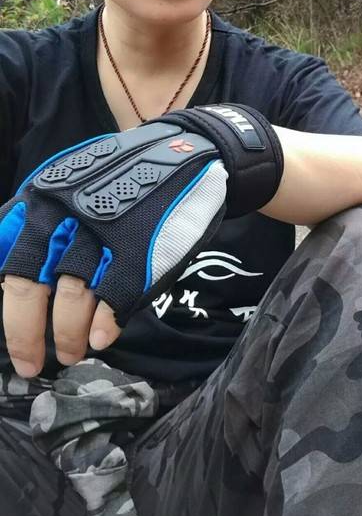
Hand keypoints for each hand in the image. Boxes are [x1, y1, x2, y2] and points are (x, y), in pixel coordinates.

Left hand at [0, 105, 282, 377]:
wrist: (190, 152)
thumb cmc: (129, 174)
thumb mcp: (71, 184)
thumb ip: (40, 221)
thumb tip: (9, 269)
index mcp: (41, 199)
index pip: (5, 263)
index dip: (6, 307)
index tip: (8, 335)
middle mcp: (65, 215)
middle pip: (27, 286)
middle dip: (24, 334)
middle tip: (30, 363)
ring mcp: (105, 233)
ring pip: (72, 298)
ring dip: (67, 335)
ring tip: (73, 353)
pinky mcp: (142, 250)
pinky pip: (115, 298)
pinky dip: (105, 324)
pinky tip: (101, 338)